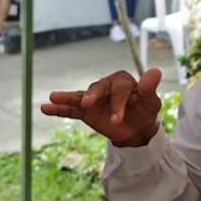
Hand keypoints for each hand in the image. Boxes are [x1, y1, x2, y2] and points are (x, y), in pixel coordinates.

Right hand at [41, 68, 162, 146]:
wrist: (136, 129)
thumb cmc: (144, 112)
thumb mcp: (151, 103)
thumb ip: (150, 88)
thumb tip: (156, 71)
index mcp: (122, 81)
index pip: (119, 90)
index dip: (118, 103)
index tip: (118, 118)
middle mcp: (105, 86)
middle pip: (97, 89)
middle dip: (92, 96)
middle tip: (87, 103)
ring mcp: (93, 99)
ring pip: (79, 96)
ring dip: (67, 97)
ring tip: (54, 97)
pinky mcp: (85, 111)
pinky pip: (70, 110)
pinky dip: (58, 109)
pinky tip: (45, 108)